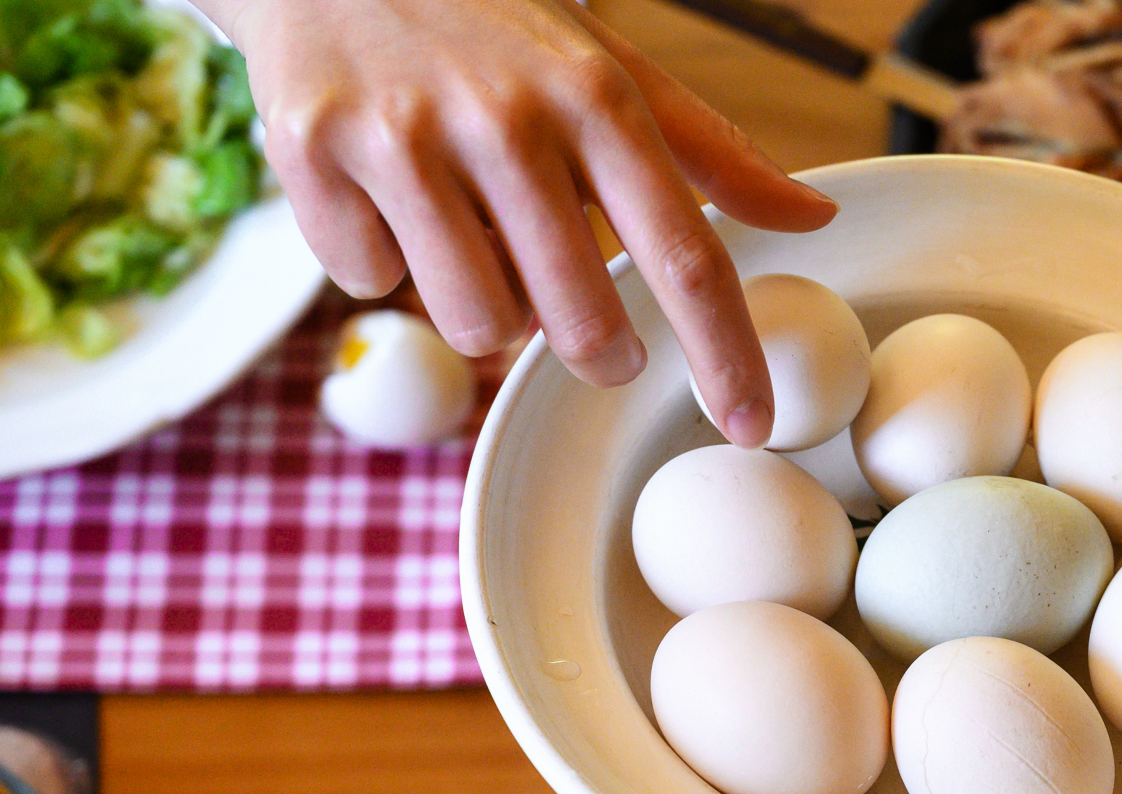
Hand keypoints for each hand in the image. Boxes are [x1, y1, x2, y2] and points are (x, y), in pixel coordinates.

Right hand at [200, 0, 840, 446]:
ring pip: (476, 320)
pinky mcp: (311, 148)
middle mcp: (505, 118)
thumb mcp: (609, 69)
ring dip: (483, 305)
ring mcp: (404, 134)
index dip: (724, 353)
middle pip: (580, 316)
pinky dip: (379, 255)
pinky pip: (369, 280)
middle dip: (595, 348)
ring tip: (470, 231)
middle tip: (586, 327)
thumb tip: (810, 217)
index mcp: (597, 99)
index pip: (684, 254)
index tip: (753, 425)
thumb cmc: (494, 25)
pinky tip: (379, 189)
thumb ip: (710, 153)